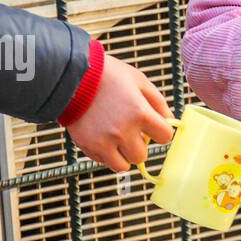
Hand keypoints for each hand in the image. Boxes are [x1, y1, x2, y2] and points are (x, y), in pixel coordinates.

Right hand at [66, 53, 174, 172]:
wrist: (71, 75)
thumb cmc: (107, 75)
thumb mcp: (139, 80)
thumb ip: (158, 102)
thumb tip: (169, 120)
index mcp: (140, 113)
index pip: (165, 137)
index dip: (161, 132)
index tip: (153, 127)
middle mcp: (123, 131)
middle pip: (142, 156)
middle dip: (139, 145)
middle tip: (130, 132)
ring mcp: (104, 141)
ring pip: (123, 165)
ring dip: (123, 155)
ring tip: (117, 139)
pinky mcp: (88, 146)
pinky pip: (103, 161)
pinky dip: (105, 153)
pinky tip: (102, 136)